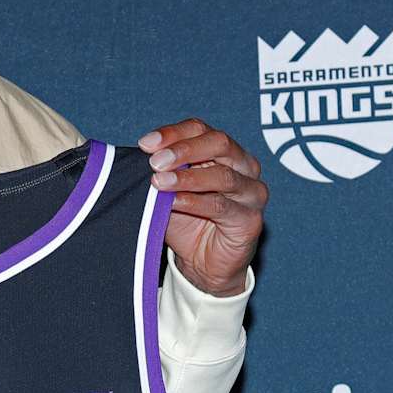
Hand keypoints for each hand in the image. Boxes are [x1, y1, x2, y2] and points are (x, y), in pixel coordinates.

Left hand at [137, 119, 266, 297]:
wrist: (203, 263)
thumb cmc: (187, 220)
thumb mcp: (170, 190)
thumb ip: (161, 170)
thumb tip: (140, 153)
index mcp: (224, 150)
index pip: (200, 129)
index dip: (173, 133)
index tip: (145, 144)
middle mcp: (244, 165)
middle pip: (218, 143)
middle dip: (183, 150)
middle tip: (155, 162)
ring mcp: (251, 192)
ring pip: (222, 175)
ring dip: (186, 177)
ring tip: (159, 182)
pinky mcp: (250, 219)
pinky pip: (221, 206)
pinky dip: (194, 202)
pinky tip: (173, 202)